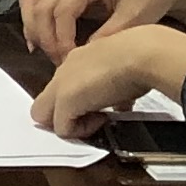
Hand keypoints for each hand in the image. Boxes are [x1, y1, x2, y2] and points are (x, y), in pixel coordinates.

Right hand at [20, 0, 185, 61]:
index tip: (71, 62)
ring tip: (50, 56)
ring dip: (35, 31)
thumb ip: (110, 35)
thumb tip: (85, 56)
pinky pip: (37, 5)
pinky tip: (39, 47)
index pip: (61, 10)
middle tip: (62, 66)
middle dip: (48, 40)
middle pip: (42, 9)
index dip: (62, 39)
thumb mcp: (136, 17)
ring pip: (32, 4)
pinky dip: (32, 24)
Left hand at [29, 27, 185, 139]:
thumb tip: (120, 105)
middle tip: (93, 118)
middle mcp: (64, 70)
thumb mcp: (122, 73)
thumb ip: (112, 88)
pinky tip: (102, 119)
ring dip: (70, 125)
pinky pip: (62, 129)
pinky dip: (81, 131)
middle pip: (45, 103)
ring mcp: (61, 85)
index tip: (100, 109)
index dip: (77, 104)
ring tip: (99, 118)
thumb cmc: (140, 57)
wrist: (141, 53)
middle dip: (64, 117)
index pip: (63, 88)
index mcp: (77, 60)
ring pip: (44, 116)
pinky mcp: (65, 100)